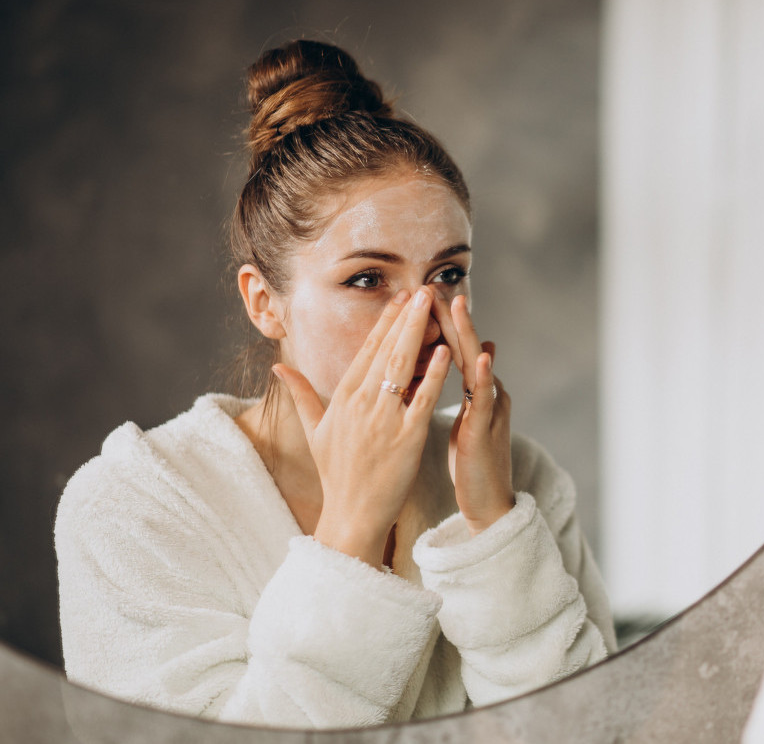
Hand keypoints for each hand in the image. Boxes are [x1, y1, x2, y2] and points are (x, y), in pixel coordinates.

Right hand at [274, 287, 451, 566]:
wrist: (352, 514)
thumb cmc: (337, 473)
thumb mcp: (315, 430)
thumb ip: (301, 394)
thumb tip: (279, 366)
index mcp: (342, 398)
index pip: (366, 350)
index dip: (385, 321)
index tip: (400, 297)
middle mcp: (361, 404)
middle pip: (386, 350)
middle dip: (406, 316)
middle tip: (423, 288)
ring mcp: (384, 419)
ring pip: (404, 366)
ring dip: (419, 332)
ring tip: (434, 305)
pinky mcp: (406, 437)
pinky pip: (422, 399)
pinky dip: (433, 374)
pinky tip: (446, 351)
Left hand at [434, 294, 514, 534]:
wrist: (490, 501)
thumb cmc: (473, 461)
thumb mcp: (465, 418)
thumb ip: (463, 388)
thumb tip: (467, 356)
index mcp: (472, 390)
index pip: (452, 349)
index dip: (437, 323)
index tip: (419, 297)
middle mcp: (485, 392)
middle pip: (465, 347)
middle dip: (451, 317)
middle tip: (435, 286)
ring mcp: (489, 409)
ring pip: (477, 365)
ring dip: (468, 334)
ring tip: (458, 305)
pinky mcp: (488, 431)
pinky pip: (485, 401)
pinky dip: (484, 377)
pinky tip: (482, 358)